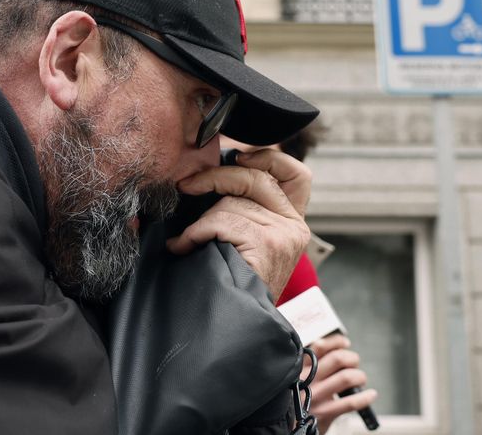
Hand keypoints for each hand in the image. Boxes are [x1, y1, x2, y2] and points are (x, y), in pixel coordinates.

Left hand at [166, 148, 311, 299]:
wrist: (239, 325)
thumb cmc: (234, 284)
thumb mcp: (247, 243)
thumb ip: (243, 211)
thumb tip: (210, 178)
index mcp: (292, 222)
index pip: (297, 174)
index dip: (269, 157)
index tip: (238, 156)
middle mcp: (294, 226)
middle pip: (255, 177)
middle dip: (214, 177)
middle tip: (186, 186)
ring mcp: (283, 234)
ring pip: (231, 203)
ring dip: (199, 221)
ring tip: (186, 241)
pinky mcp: (268, 244)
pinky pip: (221, 222)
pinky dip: (195, 233)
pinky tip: (185, 247)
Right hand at [303, 334, 377, 432]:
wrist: (289, 425)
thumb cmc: (297, 398)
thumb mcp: (297, 377)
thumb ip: (311, 362)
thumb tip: (336, 346)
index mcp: (300, 367)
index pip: (320, 346)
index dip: (337, 342)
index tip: (345, 343)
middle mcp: (308, 379)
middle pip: (337, 358)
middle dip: (352, 359)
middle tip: (354, 364)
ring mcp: (316, 396)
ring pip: (346, 377)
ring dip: (359, 376)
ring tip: (359, 380)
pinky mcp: (324, 412)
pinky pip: (351, 403)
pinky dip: (365, 398)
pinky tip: (370, 395)